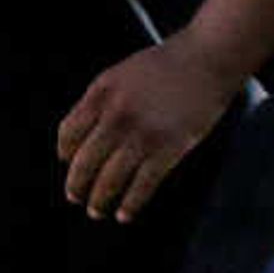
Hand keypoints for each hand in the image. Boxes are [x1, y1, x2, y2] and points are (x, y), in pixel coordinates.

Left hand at [57, 36, 240, 222]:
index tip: (68, 163)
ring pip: (109, 179)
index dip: (66, 153)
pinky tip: (124, 214)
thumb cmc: (167, 65)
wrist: (207, 58)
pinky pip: (141, 186)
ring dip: (99, 200)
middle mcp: (116, 115)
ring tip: (96, 210)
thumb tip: (81, 137)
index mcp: (100, 93)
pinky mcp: (167, 149)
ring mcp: (141, 134)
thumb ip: (100, 101)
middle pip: (84, 161)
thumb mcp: (121, 73)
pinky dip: (130, 204)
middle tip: (75, 197)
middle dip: (76, 185)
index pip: (68, 133)